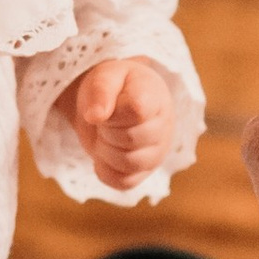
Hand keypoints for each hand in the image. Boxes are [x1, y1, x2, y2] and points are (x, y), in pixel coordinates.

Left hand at [62, 54, 175, 188]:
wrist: (118, 101)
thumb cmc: (115, 86)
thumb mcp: (105, 76)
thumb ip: (101, 91)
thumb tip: (94, 116)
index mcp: (156, 97)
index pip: (136, 111)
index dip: (113, 111)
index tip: (109, 104)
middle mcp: (164, 127)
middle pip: (129, 139)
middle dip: (107, 130)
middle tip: (107, 119)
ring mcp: (157, 153)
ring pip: (127, 164)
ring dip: (105, 150)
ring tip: (107, 134)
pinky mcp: (145, 173)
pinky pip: (122, 182)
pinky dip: (106, 170)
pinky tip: (106, 152)